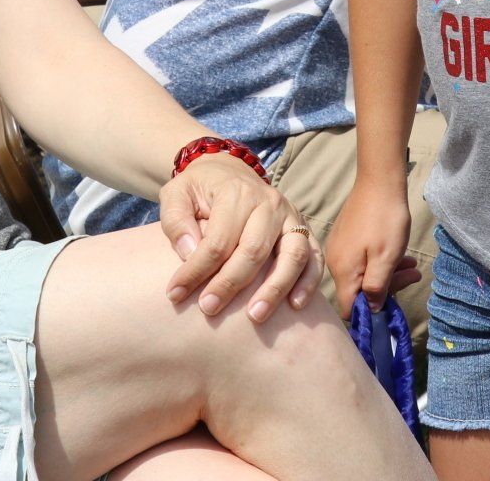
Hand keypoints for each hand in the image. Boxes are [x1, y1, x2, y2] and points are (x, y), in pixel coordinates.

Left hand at [157, 153, 320, 321]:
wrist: (227, 171)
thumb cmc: (199, 189)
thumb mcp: (175, 195)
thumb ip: (176, 222)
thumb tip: (191, 252)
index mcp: (236, 192)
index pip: (218, 240)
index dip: (196, 271)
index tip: (174, 294)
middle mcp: (269, 202)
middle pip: (254, 250)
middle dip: (230, 284)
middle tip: (208, 310)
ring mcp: (291, 216)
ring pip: (292, 255)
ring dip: (275, 289)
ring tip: (255, 317)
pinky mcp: (304, 229)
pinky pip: (314, 257)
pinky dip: (309, 282)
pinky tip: (296, 306)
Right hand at [324, 180, 418, 317]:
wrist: (379, 181)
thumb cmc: (385, 220)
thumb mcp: (386, 259)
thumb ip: (377, 288)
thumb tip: (372, 310)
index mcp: (342, 270)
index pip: (349, 309)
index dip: (369, 314)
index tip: (392, 307)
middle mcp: (335, 262)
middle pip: (358, 291)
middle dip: (387, 289)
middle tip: (413, 276)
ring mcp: (340, 248)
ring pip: (363, 274)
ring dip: (389, 274)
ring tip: (413, 266)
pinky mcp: (346, 238)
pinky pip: (362, 260)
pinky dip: (381, 261)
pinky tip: (400, 254)